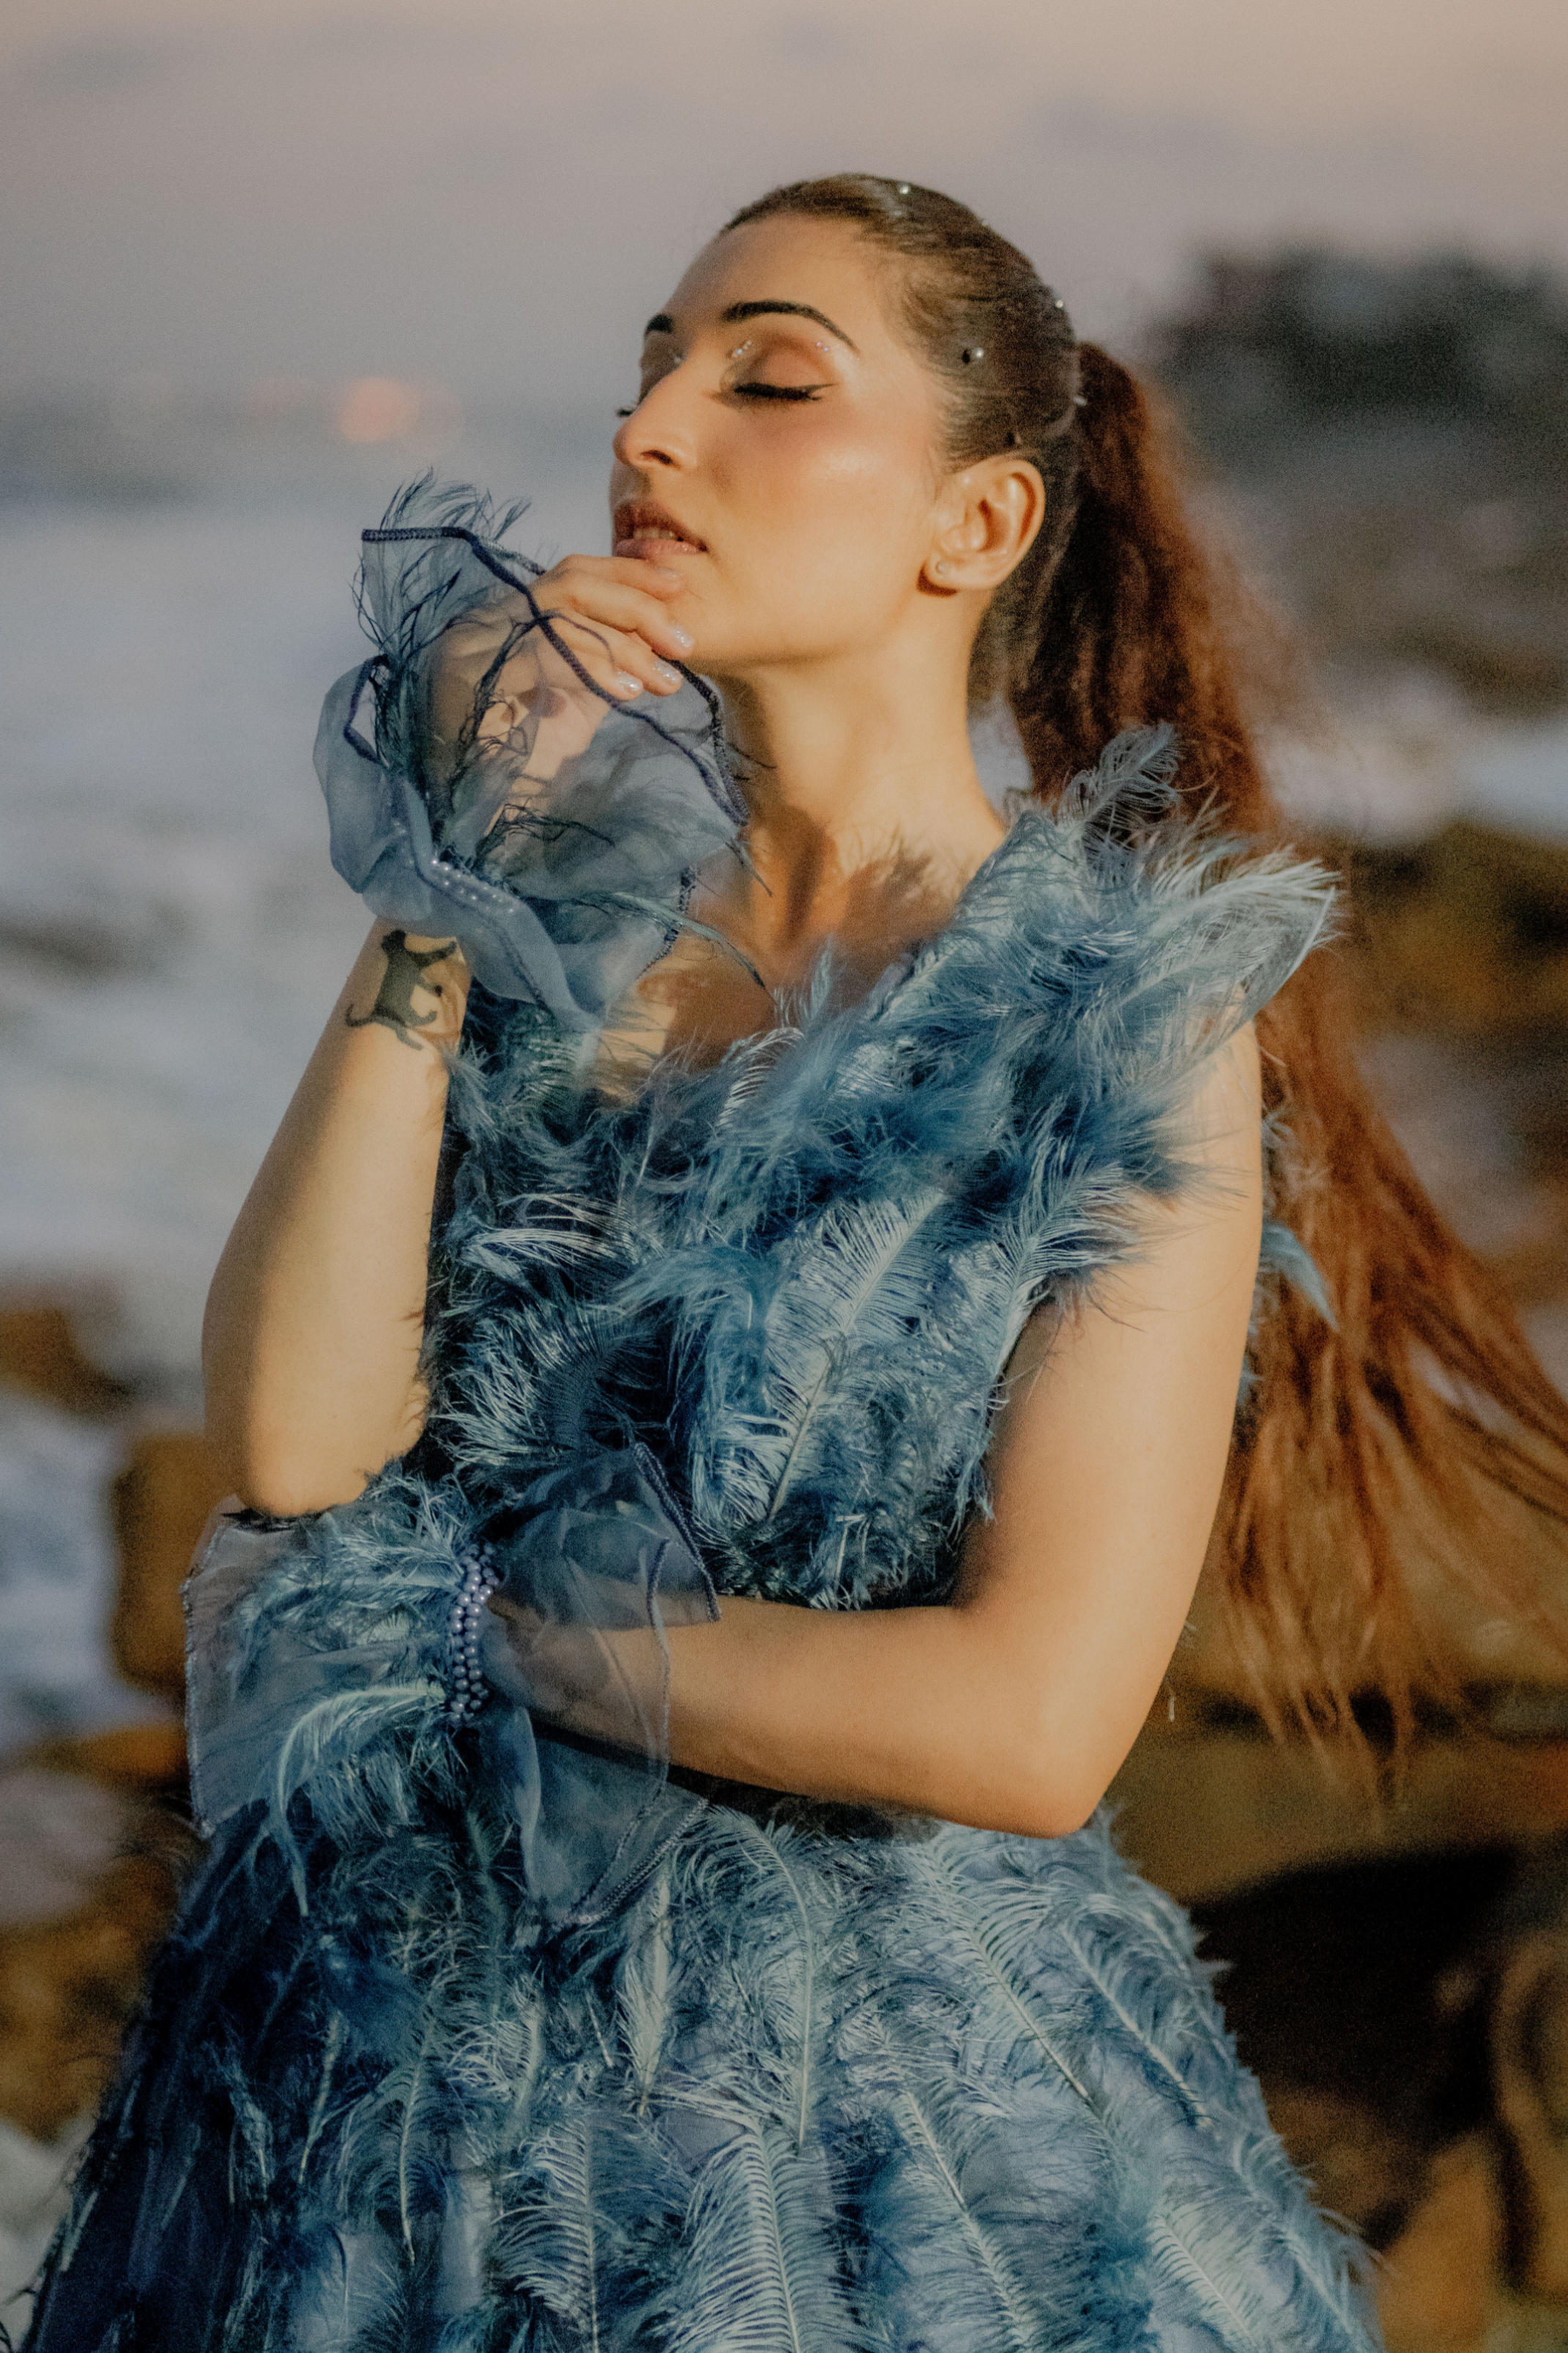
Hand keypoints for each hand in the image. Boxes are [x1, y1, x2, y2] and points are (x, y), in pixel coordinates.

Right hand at [429, 553, 694, 781]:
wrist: (484, 817)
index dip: (626, 575)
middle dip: (636, 605)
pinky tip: (628, 693)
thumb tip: (656, 623)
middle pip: (568, 583)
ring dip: (625, 646)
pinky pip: (541, 652)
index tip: (677, 586)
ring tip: (665, 680)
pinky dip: (593, 668)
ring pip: (560, 614)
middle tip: (682, 641)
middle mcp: (482, 625)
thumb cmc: (528, 764)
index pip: (570, 574)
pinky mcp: (468, 680)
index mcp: (506, 620)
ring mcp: (470, 649)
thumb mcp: (578, 698)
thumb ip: (605, 654)